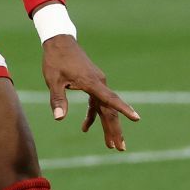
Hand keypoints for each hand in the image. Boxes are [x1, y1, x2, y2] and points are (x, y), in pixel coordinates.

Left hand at [41, 35, 139, 151]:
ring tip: (111, 145)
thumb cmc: (56, 60)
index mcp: (91, 83)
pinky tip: (85, 128)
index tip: (136, 118)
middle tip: (120, 148)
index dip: (123, 110)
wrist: (59, 42)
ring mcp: (97, 83)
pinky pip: (96, 102)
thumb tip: (59, 118)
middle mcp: (99, 83)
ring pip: (105, 108)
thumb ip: (58, 99)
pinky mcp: (92, 83)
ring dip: (107, 126)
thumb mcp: (53, 80)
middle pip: (110, 110)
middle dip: (115, 130)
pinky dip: (92, 115)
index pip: (110, 99)